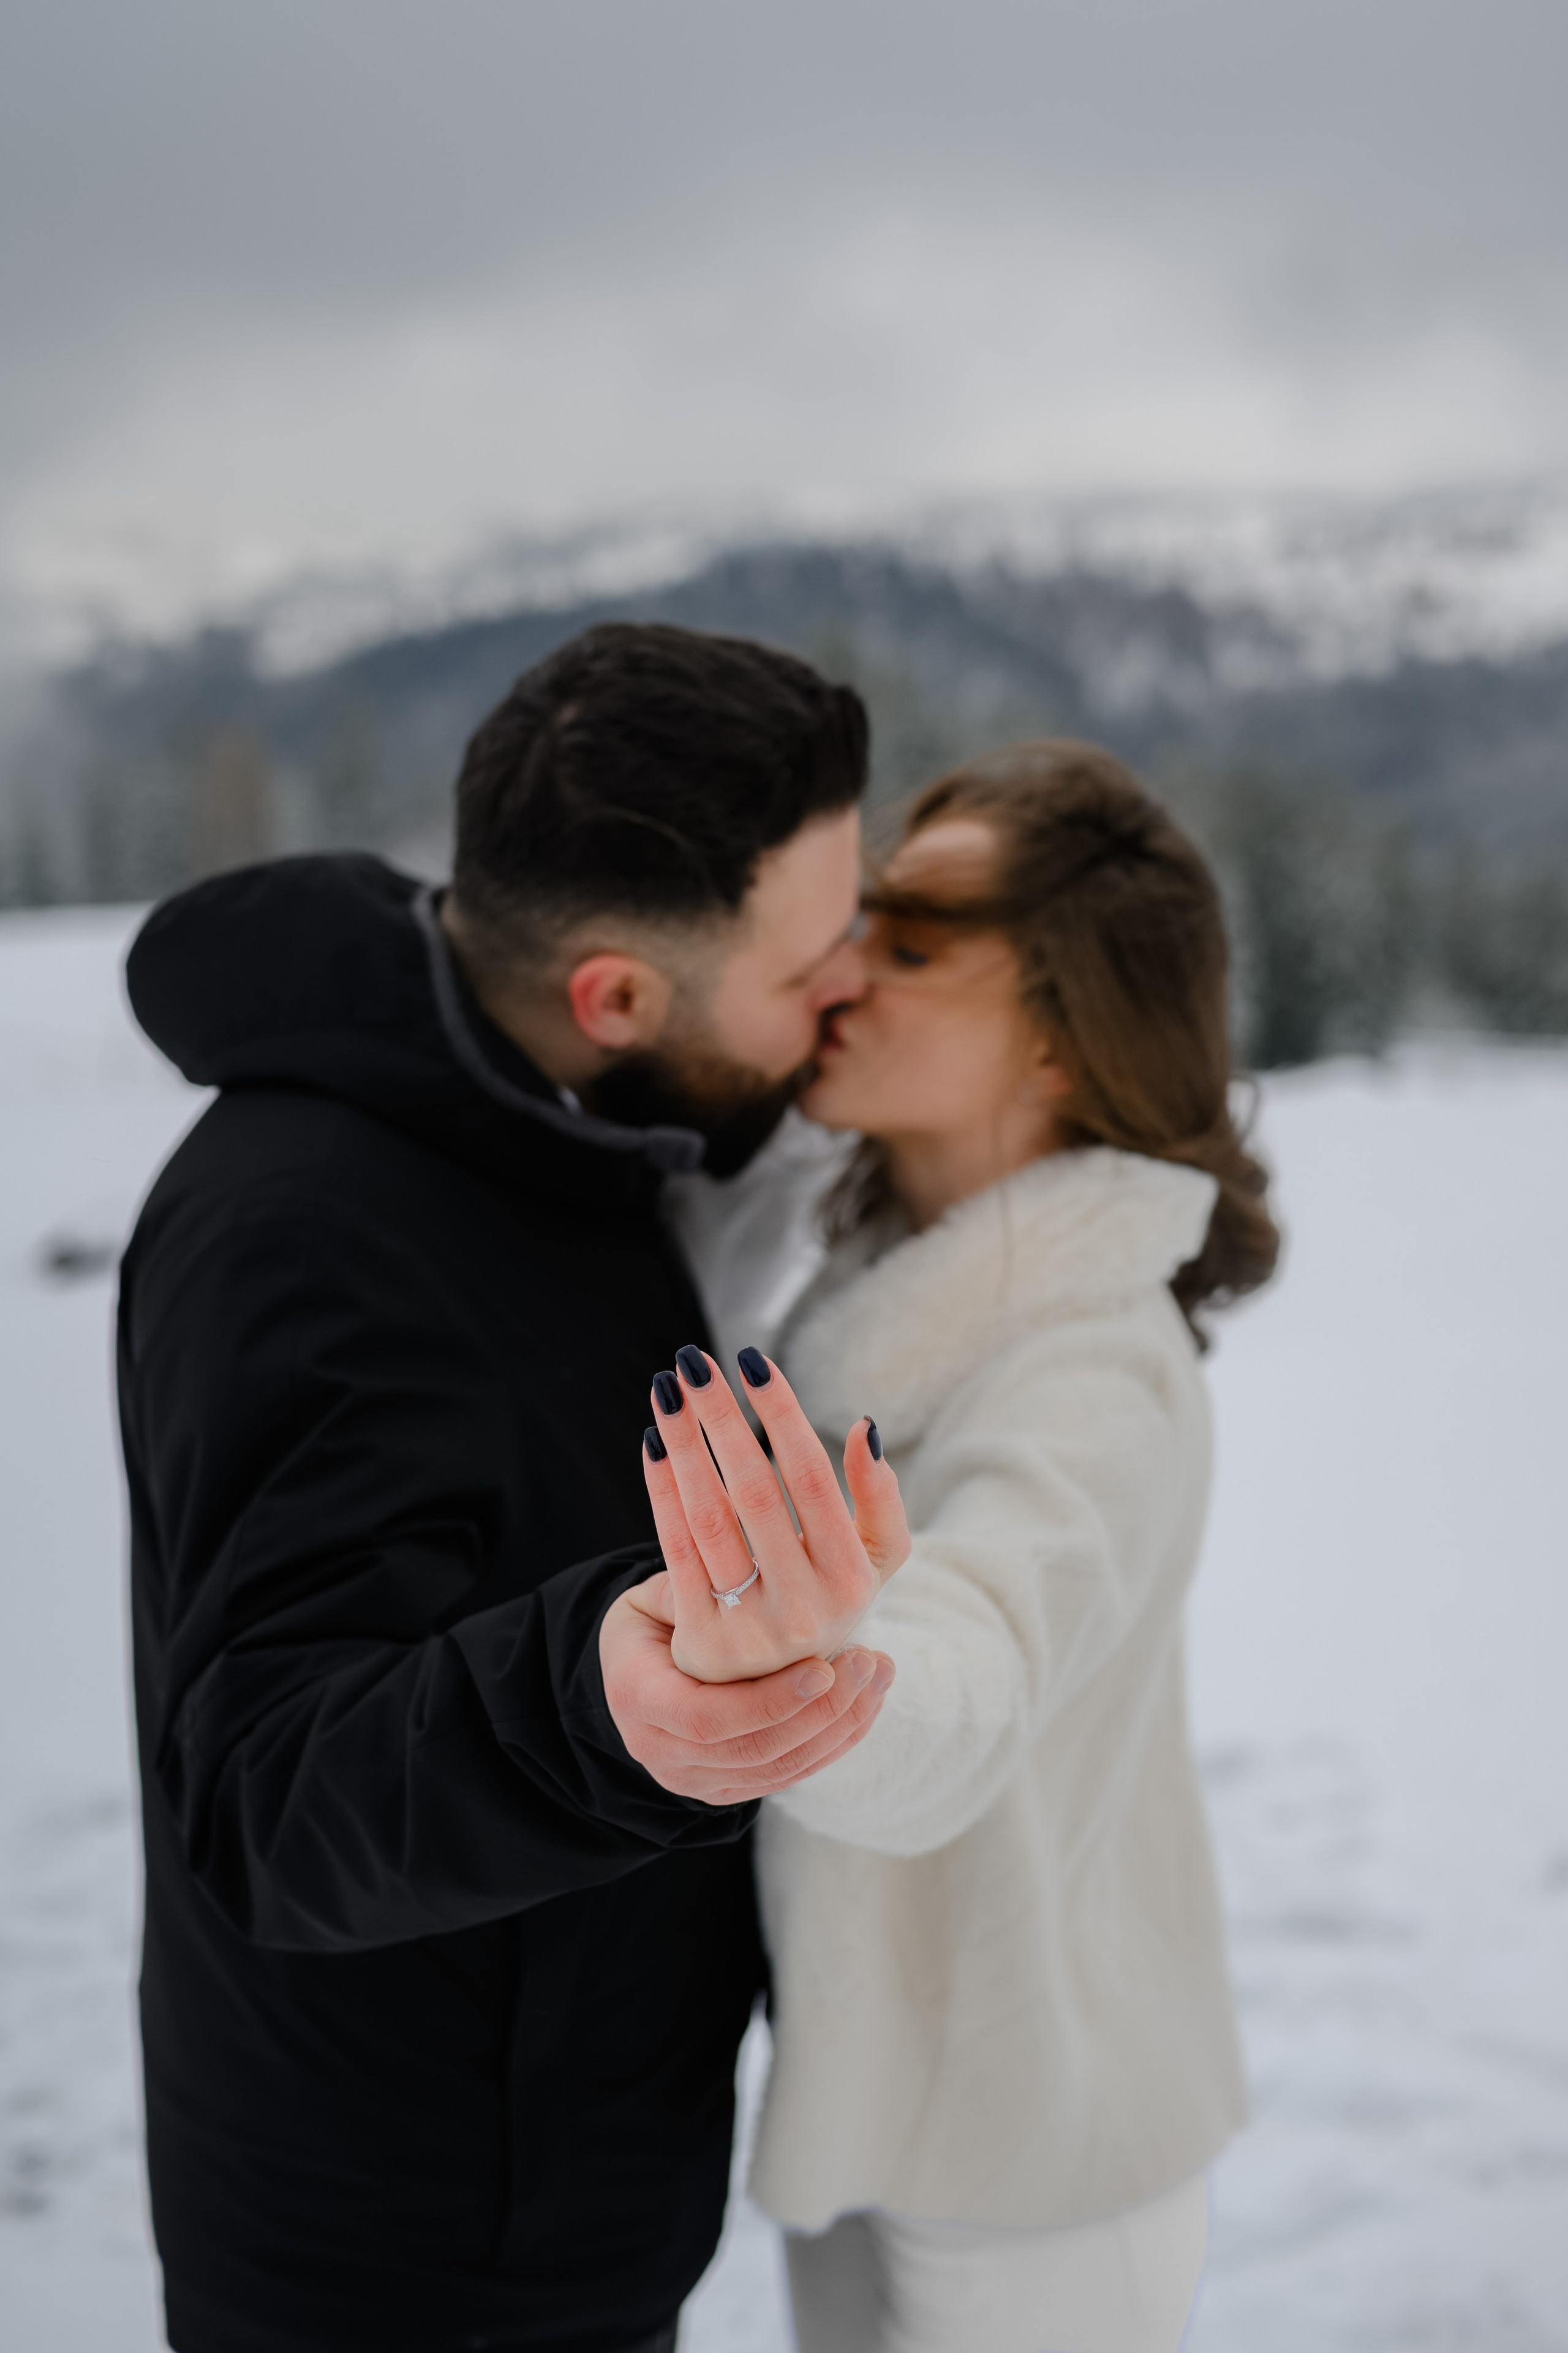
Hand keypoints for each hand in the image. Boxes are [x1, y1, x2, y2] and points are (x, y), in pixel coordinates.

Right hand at [600, 1572, 894, 1804]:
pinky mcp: (727, 1789)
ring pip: (779, 1770)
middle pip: (752, 1750)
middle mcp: (661, 1752)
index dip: (769, 1700)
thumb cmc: (649, 1622)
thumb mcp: (653, 1598)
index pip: (706, 1718)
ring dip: (838, 1727)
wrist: (634, 1674)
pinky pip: (789, 1776)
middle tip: (869, 1662)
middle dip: (819, 1712)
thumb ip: (692, 1587)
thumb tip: (744, 1570)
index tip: (823, 1668)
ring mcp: (694, 1779)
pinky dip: (833, 1743)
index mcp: (637, 1698)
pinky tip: (866, 1702)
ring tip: (879, 1676)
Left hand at [642, 1345, 909, 1682]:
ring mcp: (750, 1631)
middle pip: (754, 1492)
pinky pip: (676, 1549)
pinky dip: (661, 1491)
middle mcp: (804, 1610)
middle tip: (693, 1361)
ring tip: (667, 1389)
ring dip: (684, 1446)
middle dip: (720, 1418)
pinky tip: (652, 1441)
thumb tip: (865, 1428)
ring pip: (709, 1518)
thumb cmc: (831, 1598)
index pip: (811, 1479)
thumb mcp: (873, 1560)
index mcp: (852, 1580)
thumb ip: (880, 1498)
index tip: (751, 1361)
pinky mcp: (702, 1640)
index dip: (780, 1416)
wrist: (787, 1692)